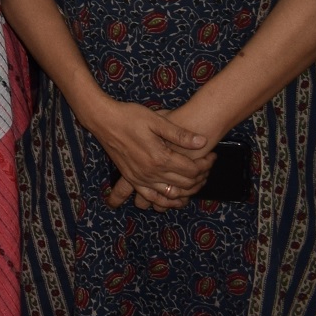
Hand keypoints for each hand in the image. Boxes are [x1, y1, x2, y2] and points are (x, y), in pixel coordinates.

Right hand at [80, 95, 212, 208]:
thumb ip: (180, 134)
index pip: (192, 170)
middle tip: (207, 166)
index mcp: (159, 158)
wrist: (103, 120)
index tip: (212, 155)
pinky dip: (166, 199)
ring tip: (195, 178)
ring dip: (187, 190)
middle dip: (201, 177)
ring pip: (171, 193)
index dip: (206, 164)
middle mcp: (151, 172)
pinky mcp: (132, 179)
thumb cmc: (129, 116)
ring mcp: (140, 178)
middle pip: (185, 183)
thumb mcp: (156, 120)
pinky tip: (174, 194)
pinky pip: (152, 197)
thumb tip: (203, 142)